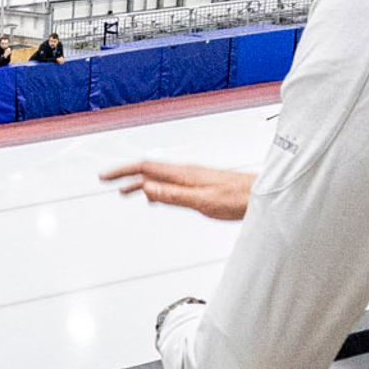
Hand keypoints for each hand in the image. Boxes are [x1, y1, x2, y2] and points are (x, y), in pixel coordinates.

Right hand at [101, 157, 256, 221]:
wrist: (262, 195)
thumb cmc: (238, 198)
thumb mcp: (202, 201)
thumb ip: (174, 195)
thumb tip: (147, 189)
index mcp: (183, 174)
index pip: (145, 167)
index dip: (123, 171)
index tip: (105, 176)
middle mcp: (186, 173)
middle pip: (149, 171)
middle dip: (126, 175)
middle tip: (107, 181)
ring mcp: (193, 178)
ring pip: (159, 177)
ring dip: (140, 182)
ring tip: (125, 190)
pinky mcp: (200, 184)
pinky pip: (170, 183)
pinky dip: (156, 188)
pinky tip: (156, 195)